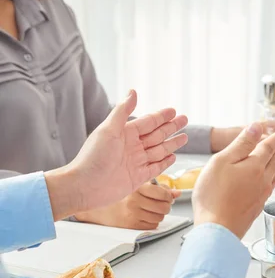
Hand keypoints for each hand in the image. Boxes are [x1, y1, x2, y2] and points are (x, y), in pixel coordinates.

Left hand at [44, 90, 187, 219]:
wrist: (85, 186)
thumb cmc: (93, 157)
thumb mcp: (108, 130)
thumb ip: (122, 111)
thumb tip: (133, 91)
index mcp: (125, 134)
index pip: (148, 122)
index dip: (161, 116)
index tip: (173, 110)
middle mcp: (132, 147)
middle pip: (157, 135)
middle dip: (171, 127)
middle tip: (185, 120)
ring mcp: (136, 162)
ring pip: (159, 150)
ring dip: (172, 143)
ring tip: (184, 137)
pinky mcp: (139, 178)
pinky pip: (156, 168)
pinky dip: (165, 162)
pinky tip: (173, 157)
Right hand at [74, 183, 179, 229]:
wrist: (99, 207)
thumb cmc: (121, 194)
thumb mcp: (139, 186)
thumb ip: (160, 189)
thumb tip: (177, 194)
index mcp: (137, 187)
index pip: (164, 194)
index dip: (168, 197)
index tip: (167, 197)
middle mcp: (134, 201)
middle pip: (165, 208)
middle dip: (165, 206)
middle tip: (159, 204)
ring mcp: (132, 214)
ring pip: (160, 218)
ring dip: (158, 215)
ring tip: (149, 209)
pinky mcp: (131, 225)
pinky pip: (152, 226)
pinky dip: (152, 222)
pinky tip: (143, 216)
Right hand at [192, 123, 274, 238]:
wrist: (218, 229)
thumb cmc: (214, 195)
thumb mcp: (222, 161)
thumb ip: (241, 144)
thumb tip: (257, 127)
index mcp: (255, 166)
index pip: (268, 148)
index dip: (273, 139)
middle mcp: (263, 180)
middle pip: (274, 161)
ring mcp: (261, 195)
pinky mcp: (257, 207)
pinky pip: (271, 189)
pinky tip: (271, 184)